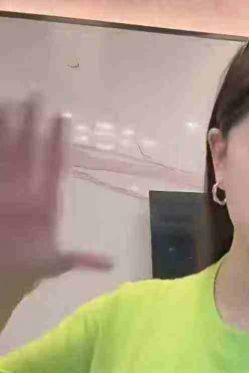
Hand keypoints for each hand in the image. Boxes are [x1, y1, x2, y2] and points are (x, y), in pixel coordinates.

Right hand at [0, 94, 114, 291]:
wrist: (3, 274)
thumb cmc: (26, 268)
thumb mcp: (54, 263)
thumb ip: (80, 259)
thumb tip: (111, 263)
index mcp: (45, 202)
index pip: (54, 165)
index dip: (58, 142)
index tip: (63, 117)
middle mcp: (25, 190)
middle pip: (30, 151)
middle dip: (32, 124)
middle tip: (36, 95)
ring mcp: (5, 189)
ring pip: (6, 152)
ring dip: (7, 129)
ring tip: (9, 102)